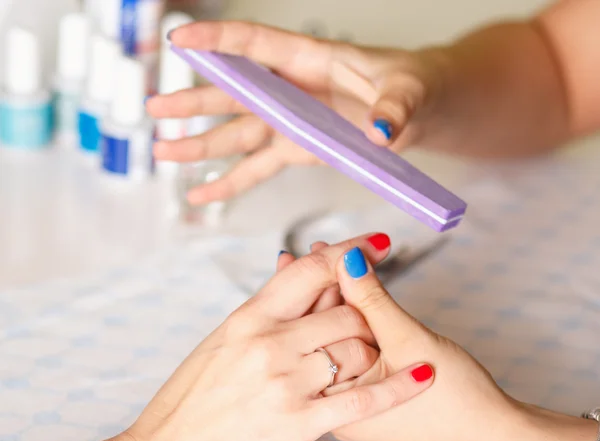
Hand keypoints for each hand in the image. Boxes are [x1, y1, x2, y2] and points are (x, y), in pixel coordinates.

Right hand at [119, 235, 433, 440]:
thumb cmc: (184, 407)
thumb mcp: (215, 348)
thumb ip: (256, 318)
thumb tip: (284, 279)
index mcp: (247, 318)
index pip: (309, 270)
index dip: (348, 252)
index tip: (374, 244)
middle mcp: (269, 342)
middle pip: (344, 310)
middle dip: (364, 315)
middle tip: (371, 324)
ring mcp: (285, 381)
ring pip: (357, 349)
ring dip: (372, 354)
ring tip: (371, 363)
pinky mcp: (299, 423)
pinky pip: (363, 399)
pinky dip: (400, 387)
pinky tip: (424, 377)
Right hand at [146, 21, 444, 203]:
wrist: (417, 110)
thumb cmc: (412, 86)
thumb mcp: (409, 91)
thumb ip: (394, 107)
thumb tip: (380, 130)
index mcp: (310, 61)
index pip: (256, 45)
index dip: (218, 41)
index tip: (179, 38)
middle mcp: (290, 91)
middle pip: (234, 95)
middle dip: (193, 102)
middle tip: (154, 108)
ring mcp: (290, 122)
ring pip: (236, 133)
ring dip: (200, 144)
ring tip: (163, 152)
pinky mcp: (296, 149)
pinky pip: (257, 167)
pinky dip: (230, 182)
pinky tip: (203, 193)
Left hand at [278, 242, 517, 440]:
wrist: (493, 437)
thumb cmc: (456, 397)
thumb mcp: (409, 340)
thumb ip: (372, 299)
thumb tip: (346, 259)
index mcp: (332, 400)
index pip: (317, 331)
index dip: (321, 285)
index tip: (318, 250)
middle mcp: (332, 405)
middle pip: (323, 336)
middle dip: (324, 291)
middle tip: (318, 250)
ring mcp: (349, 403)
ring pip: (339, 344)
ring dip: (339, 305)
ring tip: (332, 267)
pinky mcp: (368, 397)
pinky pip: (353, 355)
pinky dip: (355, 325)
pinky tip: (352, 299)